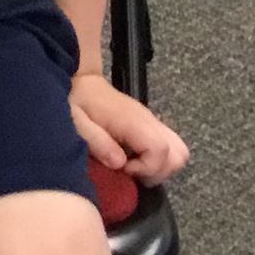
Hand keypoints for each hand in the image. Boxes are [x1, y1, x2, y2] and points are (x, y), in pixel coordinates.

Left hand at [69, 73, 189, 185]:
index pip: (161, 150)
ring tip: (132, 168)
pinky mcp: (150, 125)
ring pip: (178, 151)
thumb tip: (120, 163)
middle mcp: (149, 120)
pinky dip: (156, 159)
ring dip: (159, 167)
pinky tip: (133, 159)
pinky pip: (168, 146)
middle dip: (157, 172)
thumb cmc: (76, 100)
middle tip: (130, 173)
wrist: (81, 81)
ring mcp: (152, 122)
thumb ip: (98, 142)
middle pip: (178, 154)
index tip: (123, 169)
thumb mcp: (77, 121)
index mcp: (133, 120)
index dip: (146, 168)